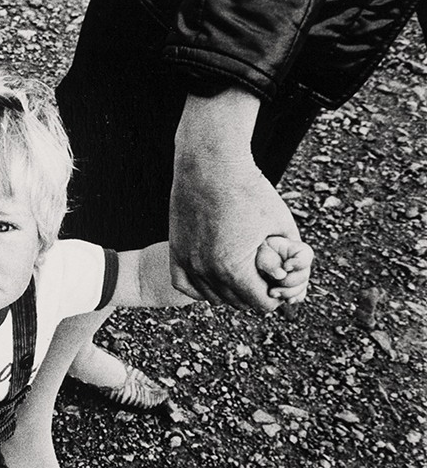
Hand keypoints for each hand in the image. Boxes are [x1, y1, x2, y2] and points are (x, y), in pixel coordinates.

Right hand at [169, 87, 299, 312]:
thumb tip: (293, 281)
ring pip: (212, 298)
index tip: (280, 279)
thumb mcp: (282, 225)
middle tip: (264, 274)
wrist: (210, 165)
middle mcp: (206, 271)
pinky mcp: (175, 252)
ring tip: (243, 272)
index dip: (277, 294)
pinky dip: (202, 286)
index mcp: (234, 267)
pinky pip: (186, 286)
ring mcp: (187, 262)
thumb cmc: (250, 190)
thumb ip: (292, 258)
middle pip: (237, 303)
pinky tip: (215, 274)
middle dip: (255, 292)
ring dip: (230, 291)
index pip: (261, 303)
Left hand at [255, 235, 313, 302]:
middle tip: (273, 280)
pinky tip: (286, 300)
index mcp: (297, 251)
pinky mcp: (293, 289)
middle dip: (288, 281)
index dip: (298, 263)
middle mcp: (302, 265)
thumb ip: (270, 261)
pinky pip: (298, 296)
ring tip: (272, 293)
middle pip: (303, 276)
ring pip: (301, 289)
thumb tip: (281, 275)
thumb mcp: (262, 251)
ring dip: (287, 293)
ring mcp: (299, 278)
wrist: (254, 261)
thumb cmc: (259, 252)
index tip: (286, 266)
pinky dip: (291, 299)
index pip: (305, 256)